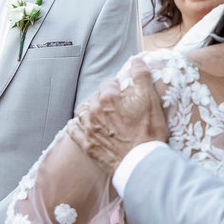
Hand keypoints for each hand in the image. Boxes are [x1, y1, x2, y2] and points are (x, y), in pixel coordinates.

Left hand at [66, 58, 166, 176]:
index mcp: (108, 97)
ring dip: (90, 109)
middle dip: (105, 98)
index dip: (119, 87)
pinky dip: (75, 126)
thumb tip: (136, 60)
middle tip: (118, 105)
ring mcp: (88, 128)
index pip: (109, 83)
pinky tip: (81, 125)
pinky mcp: (87, 144)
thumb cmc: (148, 131)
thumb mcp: (151, 99)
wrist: (142, 163)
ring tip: (101, 113)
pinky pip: (73, 131)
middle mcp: (94, 110)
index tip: (125, 93)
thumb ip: (141, 76)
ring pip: (82, 111)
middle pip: (96, 96)